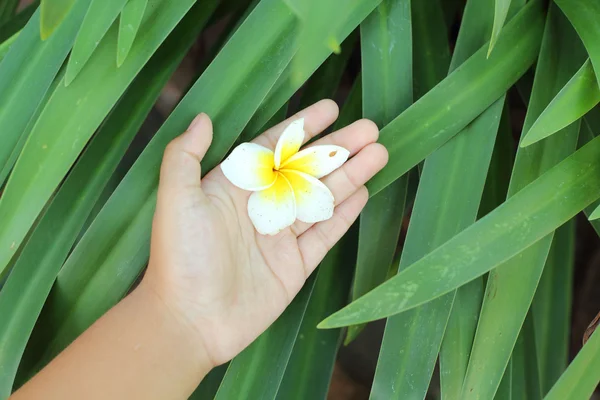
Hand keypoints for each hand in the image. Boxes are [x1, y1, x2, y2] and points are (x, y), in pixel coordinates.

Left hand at [142, 100, 387, 366]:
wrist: (190, 321)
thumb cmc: (179, 257)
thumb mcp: (176, 199)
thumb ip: (185, 156)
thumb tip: (204, 118)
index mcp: (236, 187)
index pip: (276, 148)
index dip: (303, 127)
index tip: (330, 107)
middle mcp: (261, 207)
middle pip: (307, 170)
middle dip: (339, 148)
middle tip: (370, 129)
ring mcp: (280, 237)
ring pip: (322, 198)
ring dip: (350, 175)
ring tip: (379, 153)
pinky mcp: (294, 266)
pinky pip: (325, 234)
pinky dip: (343, 214)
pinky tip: (363, 193)